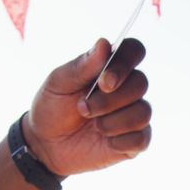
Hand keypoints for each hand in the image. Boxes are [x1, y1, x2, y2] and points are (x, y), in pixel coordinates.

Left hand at [24, 38, 151, 175]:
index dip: (125, 63)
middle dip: (110, 100)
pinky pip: (142, 137)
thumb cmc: (53, 108)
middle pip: (140, 83)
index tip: (104, 81)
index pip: (133, 51)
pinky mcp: (134, 141)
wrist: (46, 145)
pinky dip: (121, 140)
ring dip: (114, 121)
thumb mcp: (59, 83)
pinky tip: (105, 141)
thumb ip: (82, 66)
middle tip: (83, 108)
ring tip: (94, 126)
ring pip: (143, 112)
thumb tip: (104, 44)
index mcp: (110, 68)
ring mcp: (133, 114)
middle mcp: (126, 89)